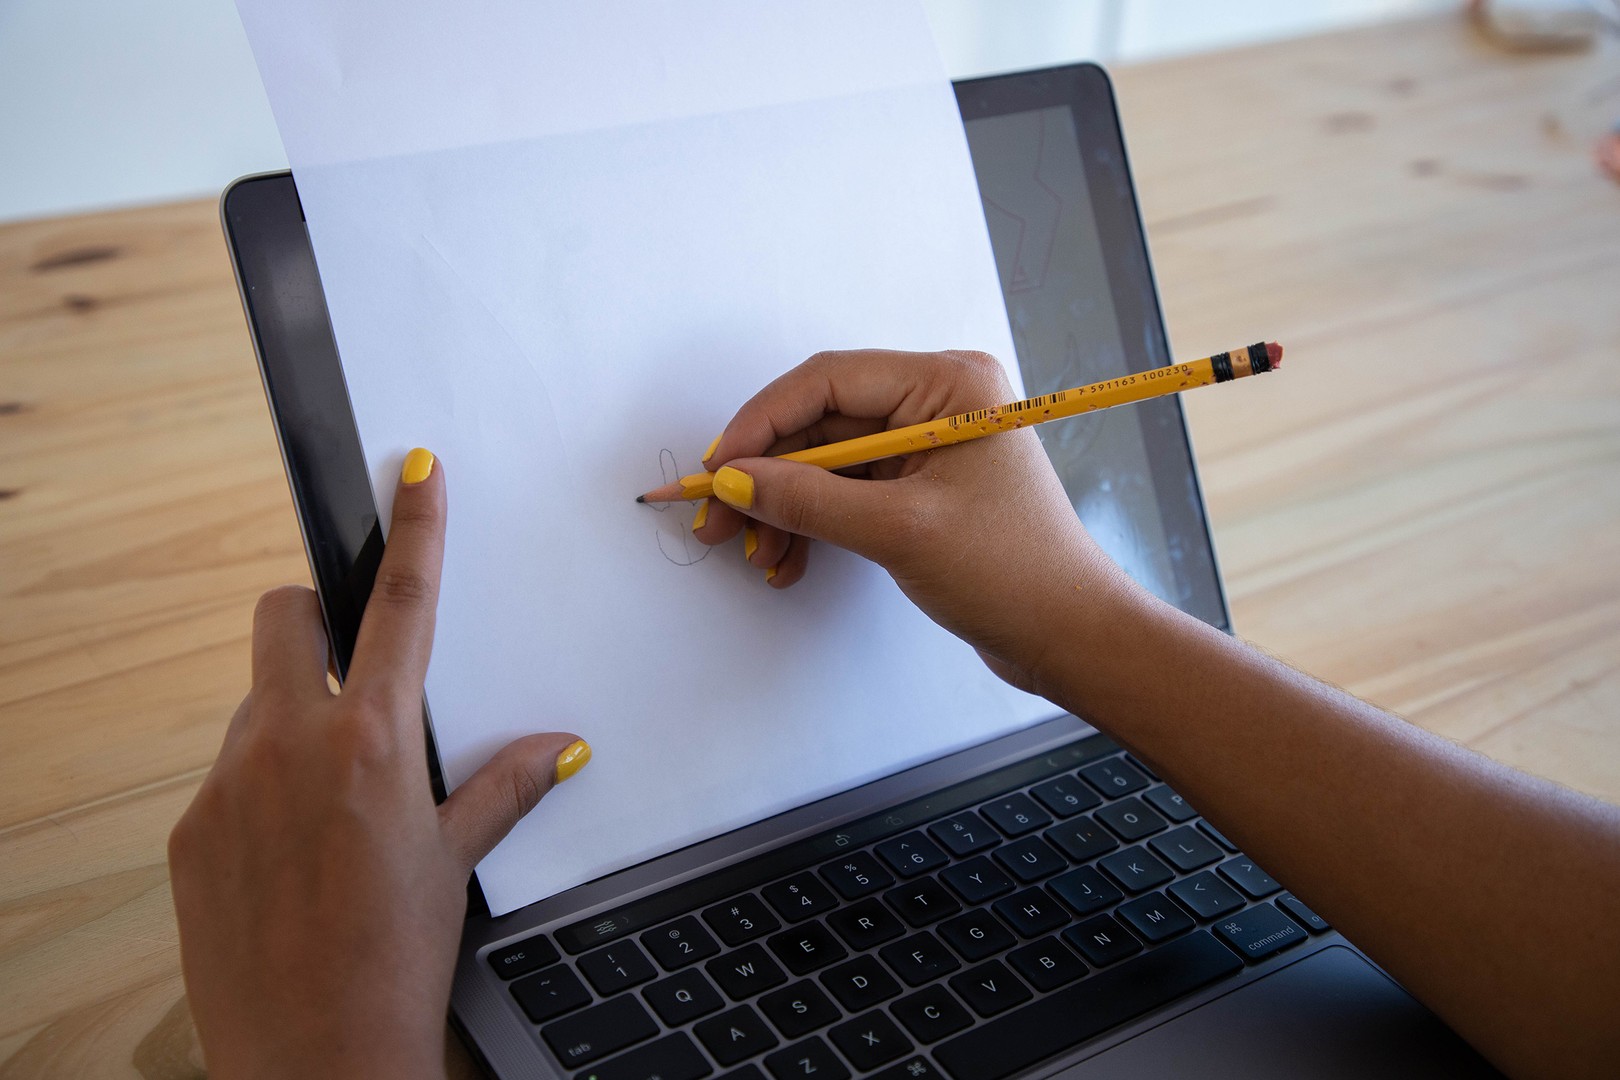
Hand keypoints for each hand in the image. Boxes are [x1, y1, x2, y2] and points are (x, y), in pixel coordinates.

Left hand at [168, 449, 589, 1079]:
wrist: (313, 1058)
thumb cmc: (394, 962)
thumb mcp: (456, 862)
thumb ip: (504, 786)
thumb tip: (560, 747)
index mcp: (373, 742)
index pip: (400, 605)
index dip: (415, 528)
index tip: (412, 473)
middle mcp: (290, 744)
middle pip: (282, 615)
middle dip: (314, 616)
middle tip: (348, 665)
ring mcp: (227, 784)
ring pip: (254, 700)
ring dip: (290, 716)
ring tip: (330, 800)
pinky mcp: (190, 829)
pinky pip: (226, 770)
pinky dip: (261, 783)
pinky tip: (294, 850)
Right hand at [696, 349, 1140, 693]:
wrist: (1071, 636)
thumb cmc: (1014, 572)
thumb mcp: (901, 532)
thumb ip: (810, 501)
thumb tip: (736, 480)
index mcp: (949, 385)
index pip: (829, 381)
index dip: (762, 422)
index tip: (718, 467)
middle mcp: (938, 403)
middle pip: (821, 422)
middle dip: (767, 476)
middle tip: (717, 519)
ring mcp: (928, 447)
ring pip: (826, 464)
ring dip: (785, 508)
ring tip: (757, 556)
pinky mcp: (921, 490)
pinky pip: (846, 494)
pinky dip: (813, 526)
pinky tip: (788, 561)